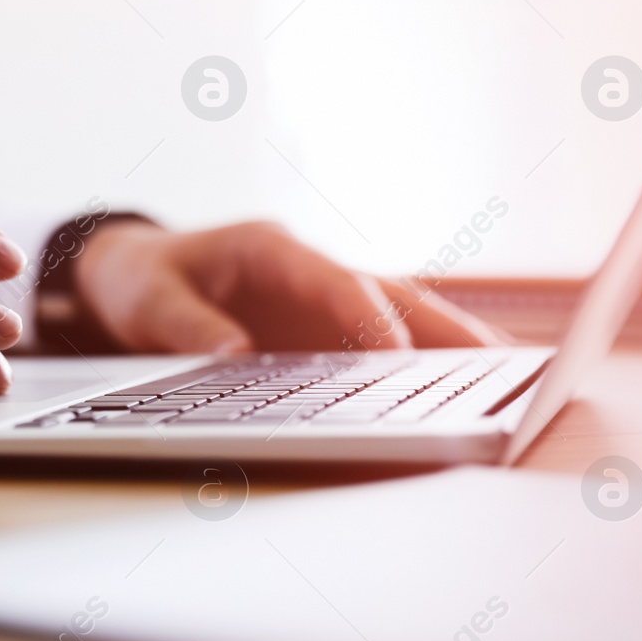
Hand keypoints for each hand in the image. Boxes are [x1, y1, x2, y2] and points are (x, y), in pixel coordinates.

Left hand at [72, 220, 502, 353]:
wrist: (130, 275)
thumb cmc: (139, 279)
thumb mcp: (146, 299)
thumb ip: (186, 326)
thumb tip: (234, 355)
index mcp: (270, 249)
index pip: (332, 280)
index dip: (366, 316)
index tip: (396, 353)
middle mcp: (311, 271)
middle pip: (390, 296)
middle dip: (444, 327)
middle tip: (500, 362)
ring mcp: (325, 303)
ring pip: (402, 319)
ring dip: (453, 346)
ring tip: (512, 379)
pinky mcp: (326, 332)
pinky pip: (385, 346)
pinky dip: (427, 365)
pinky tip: (468, 391)